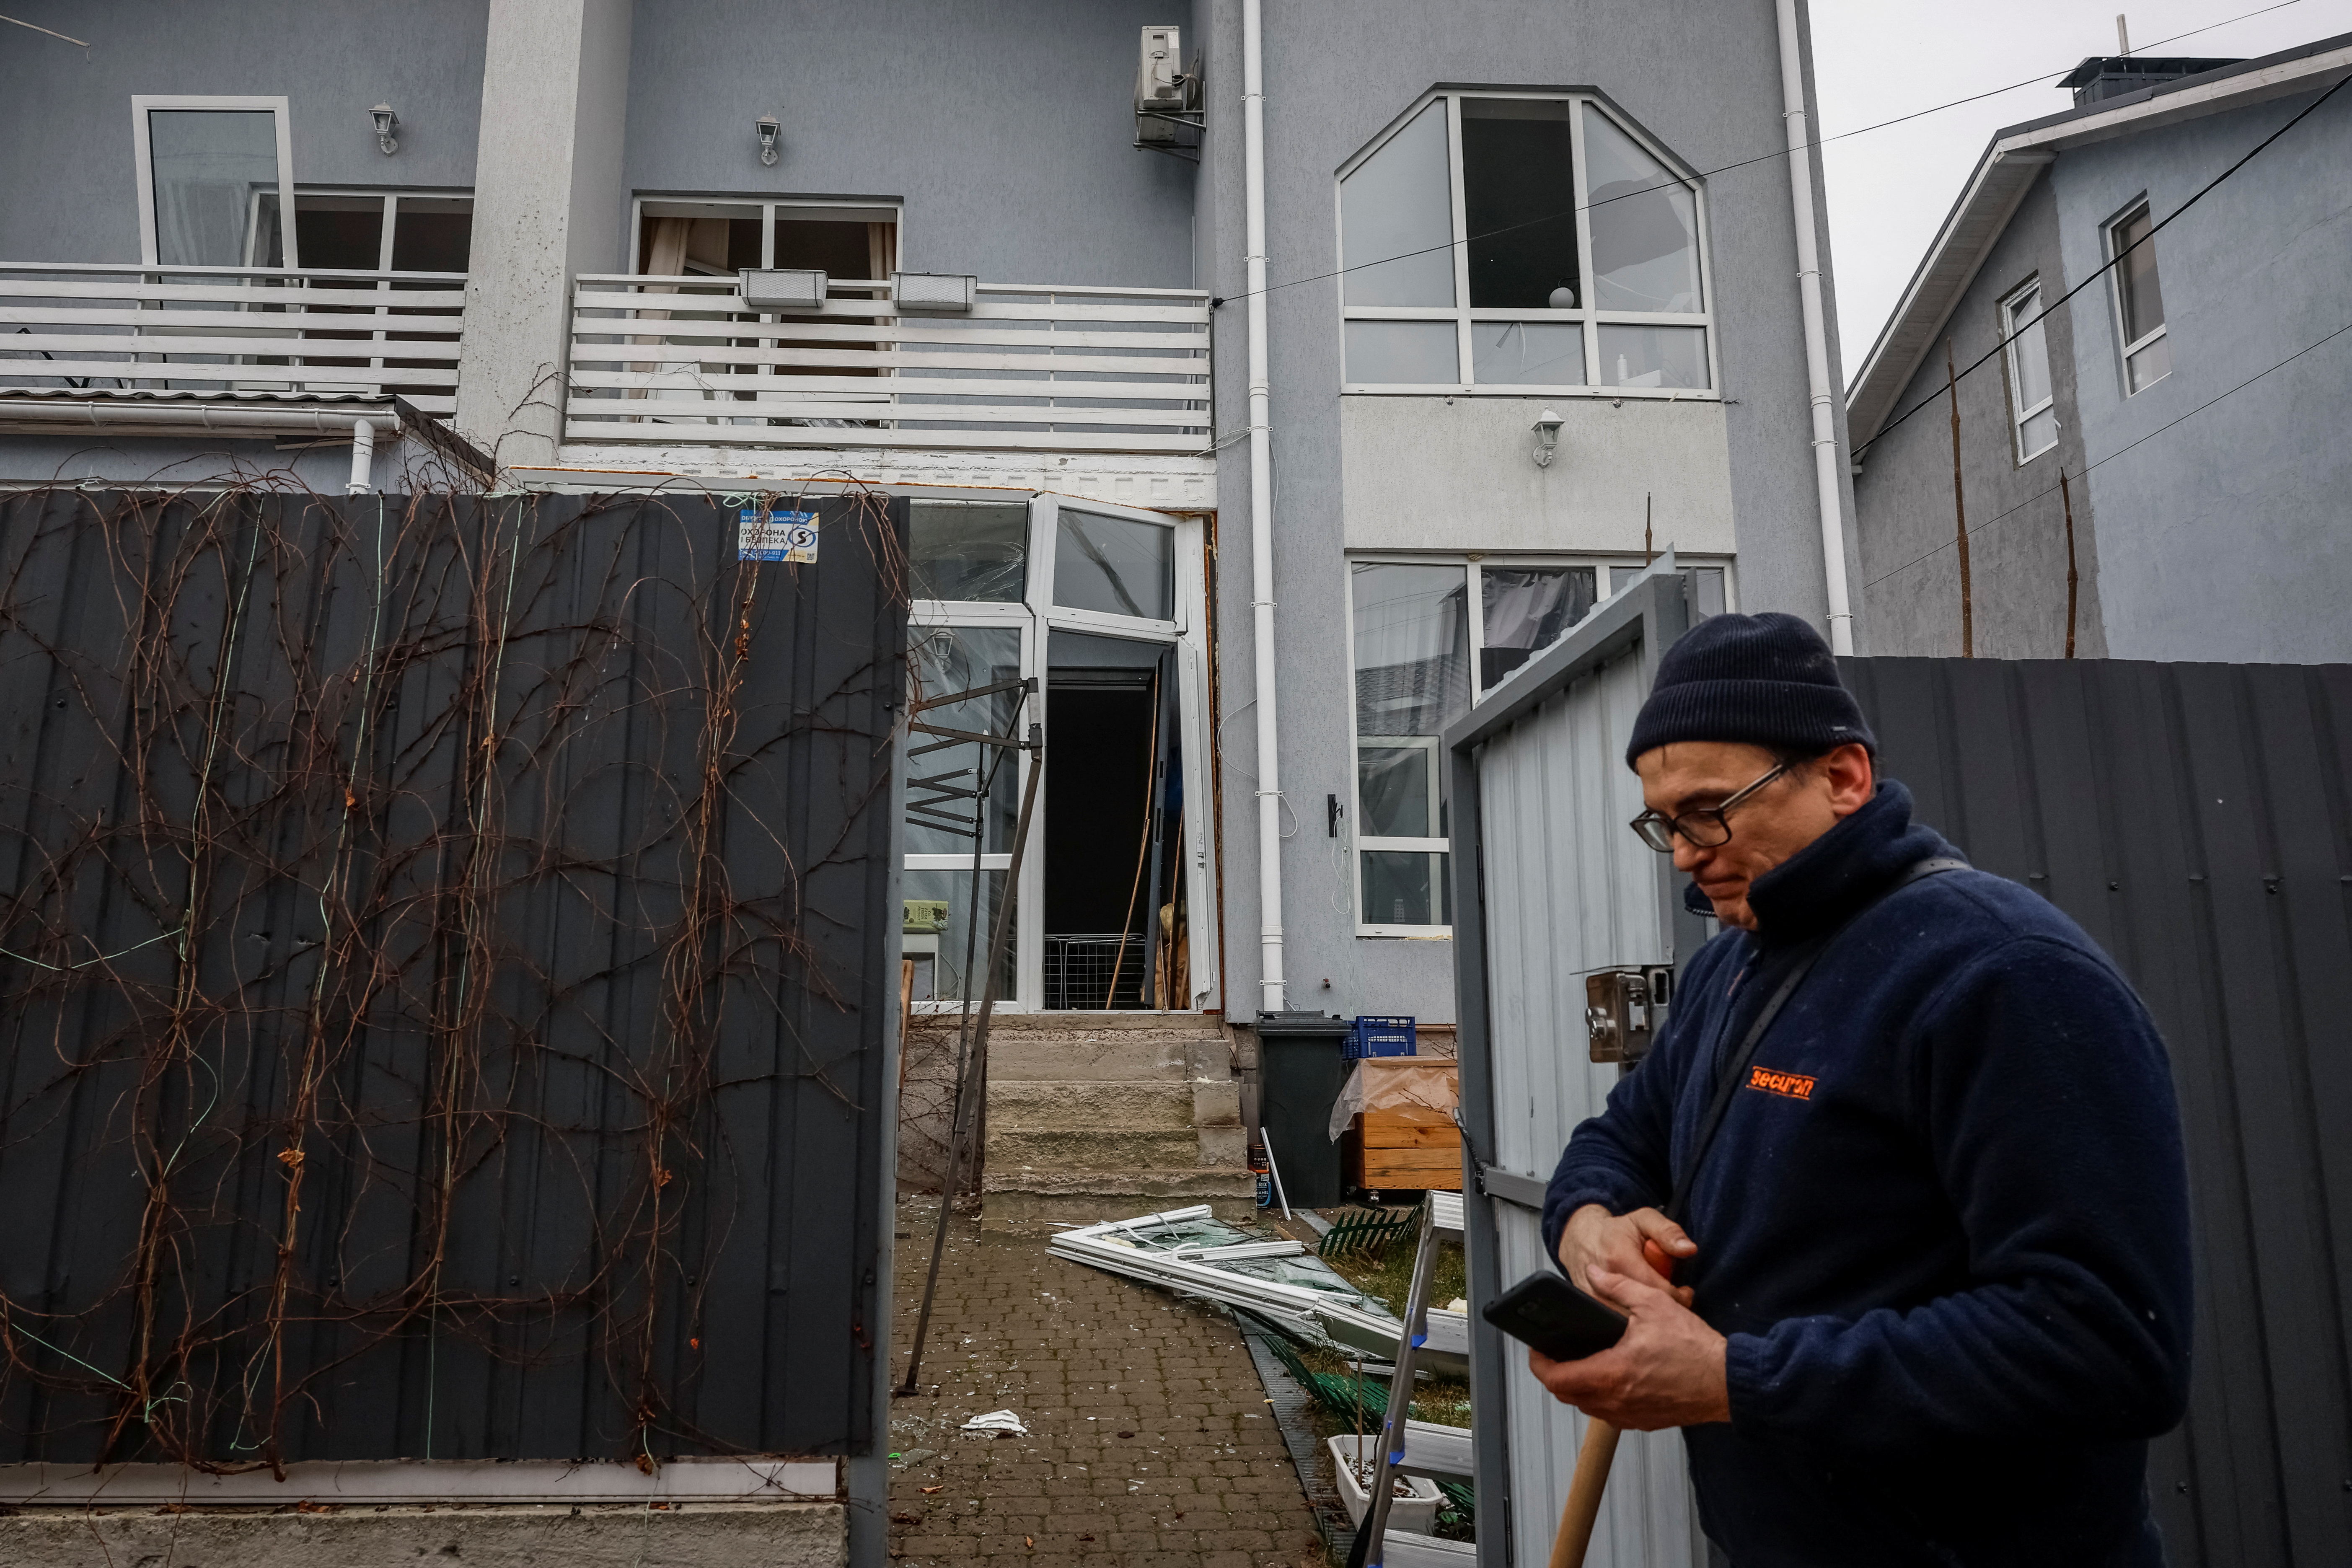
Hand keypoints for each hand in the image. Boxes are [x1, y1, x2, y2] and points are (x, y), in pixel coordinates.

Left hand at [1527, 1265, 1729, 1429]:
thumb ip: (1618, 1287)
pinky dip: (1602, 1398)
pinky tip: (1612, 1378)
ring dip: (1579, 1388)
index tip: (1537, 1352)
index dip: (1539, 1364)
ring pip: (1588, 1407)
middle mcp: (1616, 1401)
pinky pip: (1611, 1414)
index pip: (1557, 1378)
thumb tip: (1595, 1275)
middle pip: (1567, 1395)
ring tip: (1583, 1363)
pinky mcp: (1646, 1421)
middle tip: (1556, 1355)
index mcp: (1612, 1373)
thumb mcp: (1654, 1304)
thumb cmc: (1696, 1349)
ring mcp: (1631, 1415)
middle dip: (1556, 1376)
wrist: (1728, 1381)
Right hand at [1556, 1203, 1695, 1306]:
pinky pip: (1615, 1320)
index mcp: (1620, 1260)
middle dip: (1663, 1308)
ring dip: (1646, 1314)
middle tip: (1671, 1298)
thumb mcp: (1645, 1220)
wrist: (1581, 1238)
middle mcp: (1604, 1280)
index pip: (1658, 1290)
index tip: (1684, 1293)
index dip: (1677, 1296)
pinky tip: (1635, 1305)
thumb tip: (1689, 1249)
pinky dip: (1629, 1316)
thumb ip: (1668, 1232)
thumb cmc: (1617, 1231)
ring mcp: (1594, 1295)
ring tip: (1652, 1300)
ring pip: (1629, 1318)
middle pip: (1644, 1309)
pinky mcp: (1589, 1304)